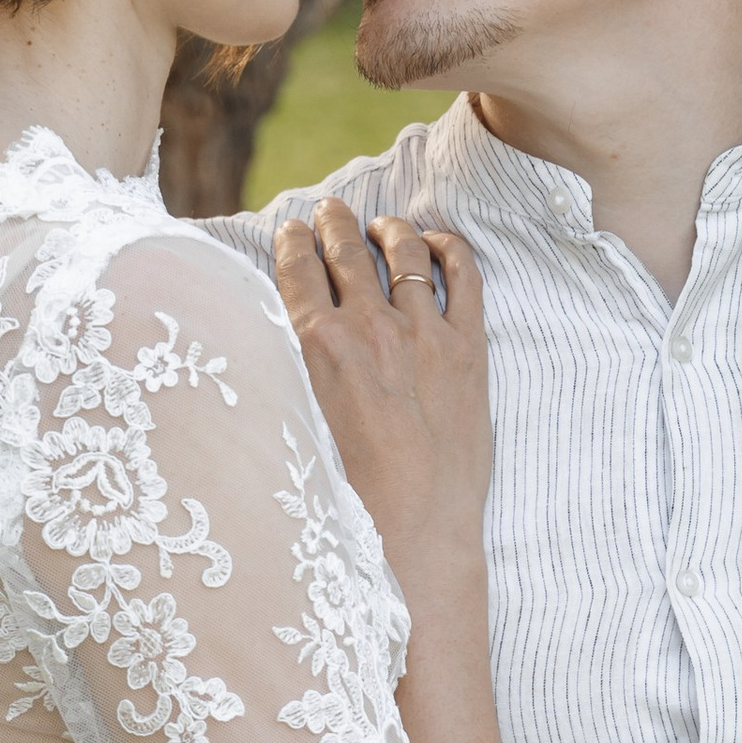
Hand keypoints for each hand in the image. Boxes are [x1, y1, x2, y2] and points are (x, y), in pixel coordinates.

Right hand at [275, 201, 489, 596]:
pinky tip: (438, 242)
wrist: (417, 533)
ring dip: (387, 229)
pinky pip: (464, 274)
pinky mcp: (469, 346)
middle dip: (333, 221)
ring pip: (404, 251)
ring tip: (381, 224)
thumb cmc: (346, 499)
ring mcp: (424, 332)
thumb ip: (285, 375)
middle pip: (345, 249)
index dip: (290, 240)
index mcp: (316, 347)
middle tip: (328, 208)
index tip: (289, 228)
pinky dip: (448, 248)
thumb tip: (272, 344)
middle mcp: (369, 327)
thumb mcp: (294, 429)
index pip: (296, 268)